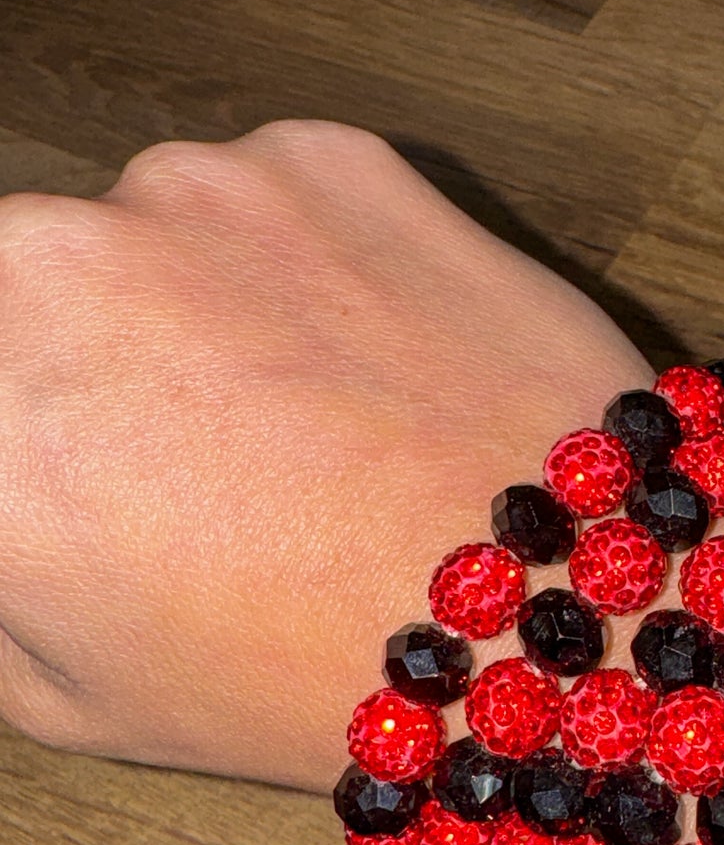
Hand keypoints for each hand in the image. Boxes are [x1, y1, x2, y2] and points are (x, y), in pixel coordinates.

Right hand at [0, 120, 651, 793]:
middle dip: (85, 360)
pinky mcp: (319, 153)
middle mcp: (42, 268)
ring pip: (148, 232)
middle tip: (179, 448)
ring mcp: (188, 189)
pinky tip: (366, 359)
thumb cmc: (312, 672)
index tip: (82, 462)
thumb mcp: (72, 691)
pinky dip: (301, 258)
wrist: (549, 605)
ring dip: (189, 298)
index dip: (39, 432)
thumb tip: (21, 493)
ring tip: (299, 414)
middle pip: (30, 289)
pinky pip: (270, 196)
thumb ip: (3, 575)